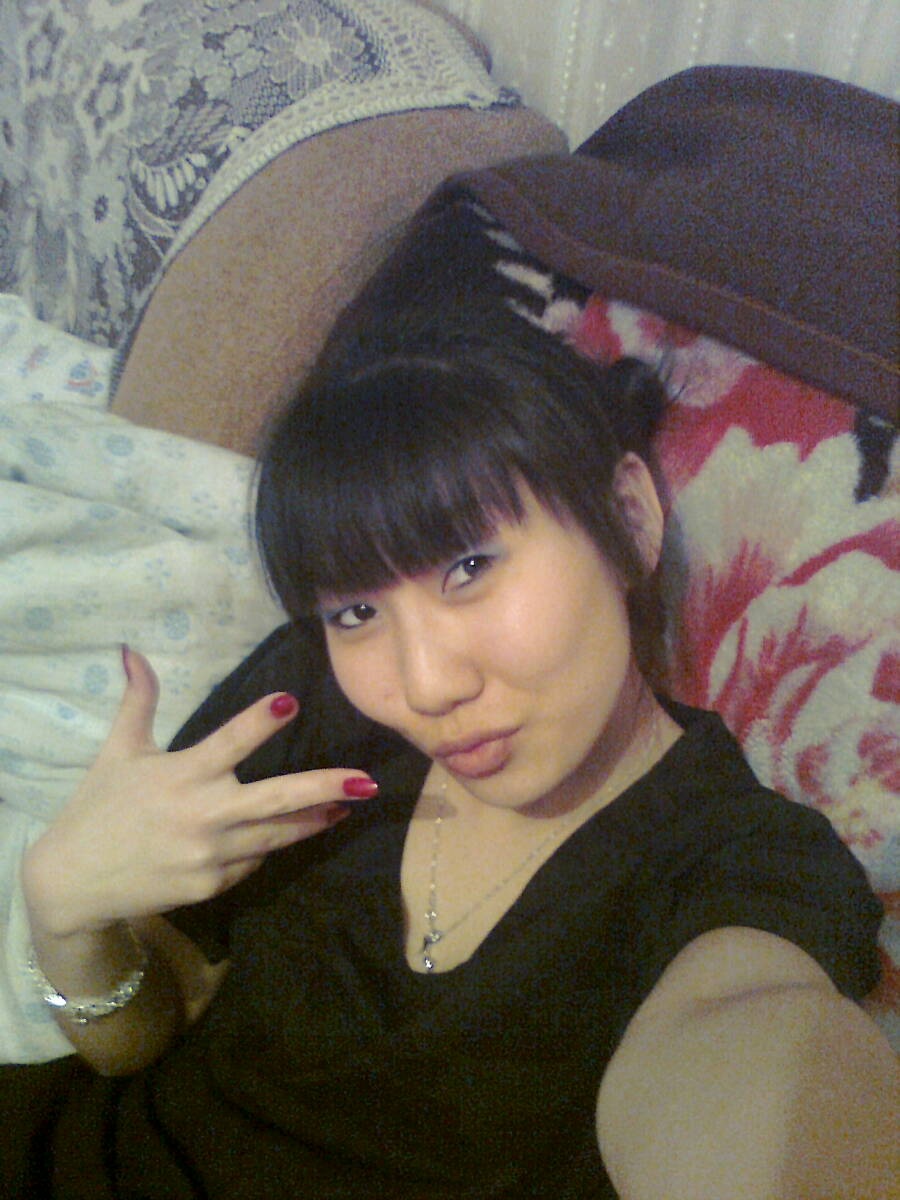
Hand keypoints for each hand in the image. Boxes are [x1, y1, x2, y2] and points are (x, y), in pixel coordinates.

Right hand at [23, 647, 376, 937]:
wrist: (71, 884)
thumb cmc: (99, 808)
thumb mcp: (118, 751)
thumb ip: (138, 702)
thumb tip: (134, 652)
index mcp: (180, 774)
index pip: (227, 743)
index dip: (259, 722)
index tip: (290, 701)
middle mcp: (201, 815)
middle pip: (275, 800)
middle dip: (324, 789)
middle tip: (366, 782)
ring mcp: (210, 856)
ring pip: (277, 836)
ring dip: (314, 820)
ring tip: (346, 806)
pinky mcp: (211, 886)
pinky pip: (252, 861)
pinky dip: (264, 847)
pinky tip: (277, 835)